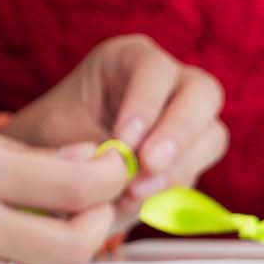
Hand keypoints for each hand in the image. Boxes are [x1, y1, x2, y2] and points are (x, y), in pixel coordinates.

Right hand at [0, 106, 127, 263]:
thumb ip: (14, 151)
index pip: (73, 185)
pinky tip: (6, 249)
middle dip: (98, 223)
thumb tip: (83, 162)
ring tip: (49, 229)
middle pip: (73, 247)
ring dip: (61, 260)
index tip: (112, 165)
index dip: (108, 176)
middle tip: (92, 203)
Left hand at [5, 35, 227, 219]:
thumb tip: (125, 167)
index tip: (124, 141)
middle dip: (178, 132)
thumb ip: (89, 145)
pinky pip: (199, 172)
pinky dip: (174, 190)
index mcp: (128, 59)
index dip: (145, 104)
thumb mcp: (56, 132)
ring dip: (178, 169)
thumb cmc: (52, 135)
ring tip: (134, 195)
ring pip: (211, 136)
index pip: (153, 69)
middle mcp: (168, 82)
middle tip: (149, 165)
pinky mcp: (191, 157)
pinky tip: (140, 204)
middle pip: (202, 93)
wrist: (53, 167)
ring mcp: (187, 120)